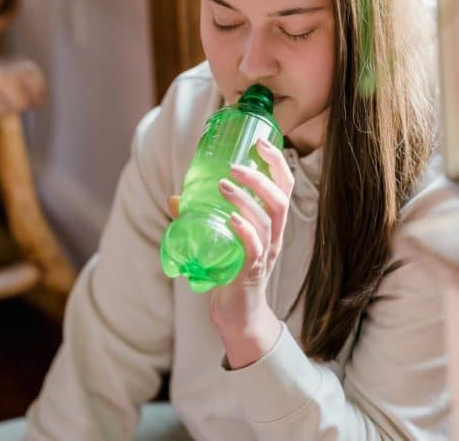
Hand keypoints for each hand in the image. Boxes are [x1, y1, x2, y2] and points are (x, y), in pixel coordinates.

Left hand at [166, 137, 294, 366]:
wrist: (238, 316)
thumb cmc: (231, 273)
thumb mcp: (219, 240)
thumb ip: (199, 218)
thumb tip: (174, 198)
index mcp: (271, 224)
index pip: (285, 187)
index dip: (277, 163)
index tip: (262, 142)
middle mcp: (274, 237)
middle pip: (281, 199)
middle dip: (262, 177)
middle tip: (236, 165)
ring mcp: (265, 255)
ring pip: (267, 220)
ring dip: (245, 199)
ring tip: (223, 185)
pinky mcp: (251, 272)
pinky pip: (254, 248)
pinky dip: (244, 231)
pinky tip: (230, 219)